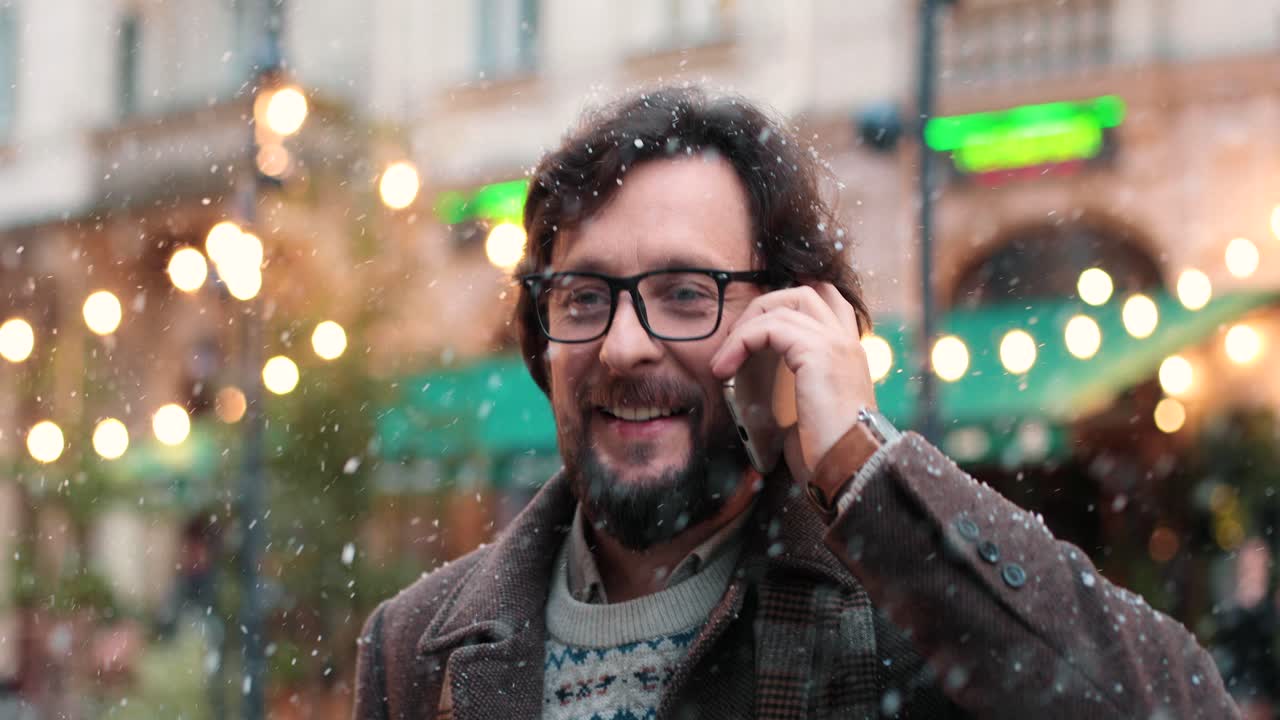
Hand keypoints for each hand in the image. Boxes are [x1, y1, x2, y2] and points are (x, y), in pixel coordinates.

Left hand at [710, 283, 876, 485]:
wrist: (852, 468)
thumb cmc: (830, 450)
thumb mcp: (812, 409)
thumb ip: (796, 385)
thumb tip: (757, 385)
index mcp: (849, 352)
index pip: (827, 299)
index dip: (791, 299)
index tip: (756, 319)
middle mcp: (846, 341)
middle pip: (803, 293)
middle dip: (762, 308)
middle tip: (736, 340)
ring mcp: (835, 343)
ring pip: (783, 305)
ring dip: (744, 328)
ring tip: (723, 361)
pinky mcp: (817, 352)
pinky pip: (768, 328)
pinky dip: (740, 342)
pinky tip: (726, 368)